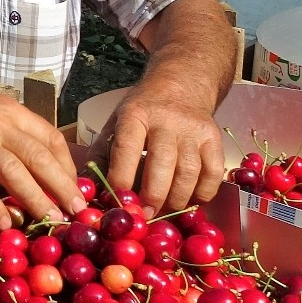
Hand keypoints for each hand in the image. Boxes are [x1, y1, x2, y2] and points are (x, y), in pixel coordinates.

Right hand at [0, 84, 87, 229]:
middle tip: (76, 211)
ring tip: (50, 221)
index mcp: (14, 112)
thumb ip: (17, 135)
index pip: (51, 139)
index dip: (67, 167)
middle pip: (39, 157)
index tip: (74, 189)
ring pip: (13, 172)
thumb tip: (45, 169)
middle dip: (61, 187)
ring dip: (35, 199)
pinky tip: (4, 223)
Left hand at [89, 87, 223, 215]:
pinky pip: (213, 173)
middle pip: (162, 164)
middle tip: (145, 216)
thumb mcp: (115, 124)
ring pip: (189, 172)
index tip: (117, 203)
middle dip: (153, 196)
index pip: (126, 150)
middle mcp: (166, 121)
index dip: (121, 179)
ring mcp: (193, 129)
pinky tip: (190, 201)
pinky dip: (203, 193)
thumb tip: (87, 190)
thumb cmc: (142, 113)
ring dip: (176, 200)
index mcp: (135, 115)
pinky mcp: (213, 138)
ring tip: (165, 212)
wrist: (180, 86)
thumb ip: (102, 156)